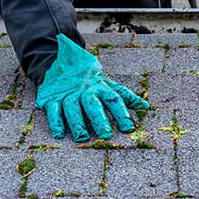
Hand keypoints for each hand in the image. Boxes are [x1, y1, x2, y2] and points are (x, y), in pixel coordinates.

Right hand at [35, 34, 149, 141]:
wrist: (59, 61)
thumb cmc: (90, 79)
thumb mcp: (107, 83)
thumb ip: (125, 96)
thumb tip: (146, 106)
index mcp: (100, 86)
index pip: (114, 99)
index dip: (122, 113)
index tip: (129, 128)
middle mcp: (85, 90)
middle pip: (93, 104)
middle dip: (100, 119)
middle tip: (106, 134)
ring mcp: (68, 94)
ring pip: (72, 108)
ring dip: (77, 123)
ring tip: (83, 138)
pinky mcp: (52, 98)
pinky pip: (53, 109)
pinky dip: (55, 121)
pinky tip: (59, 134)